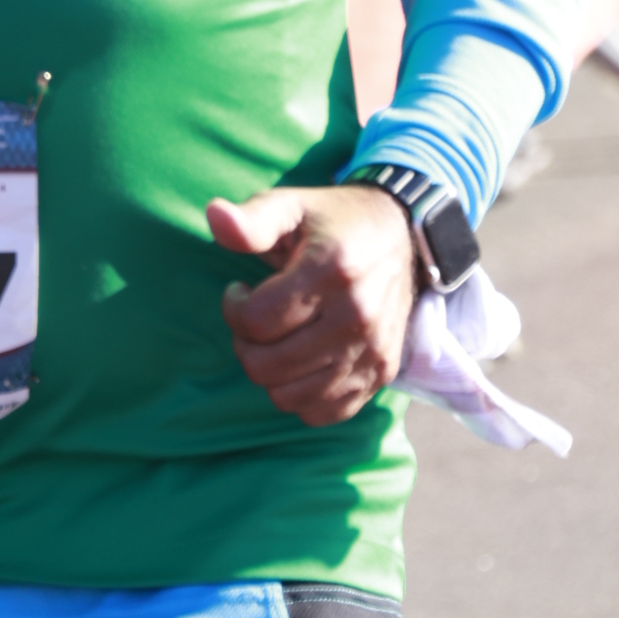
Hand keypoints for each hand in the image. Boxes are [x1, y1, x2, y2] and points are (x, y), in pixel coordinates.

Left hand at [208, 183, 414, 426]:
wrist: (404, 235)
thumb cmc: (335, 222)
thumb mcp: (292, 206)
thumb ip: (252, 219)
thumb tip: (215, 216)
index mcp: (332, 271)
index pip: (256, 321)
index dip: (234, 308)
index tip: (241, 291)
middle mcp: (356, 317)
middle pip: (266, 365)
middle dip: (247, 343)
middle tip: (256, 319)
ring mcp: (372, 350)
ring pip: (288, 396)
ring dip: (270, 371)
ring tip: (278, 339)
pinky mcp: (381, 372)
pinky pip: (323, 411)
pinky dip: (302, 395)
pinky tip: (301, 362)